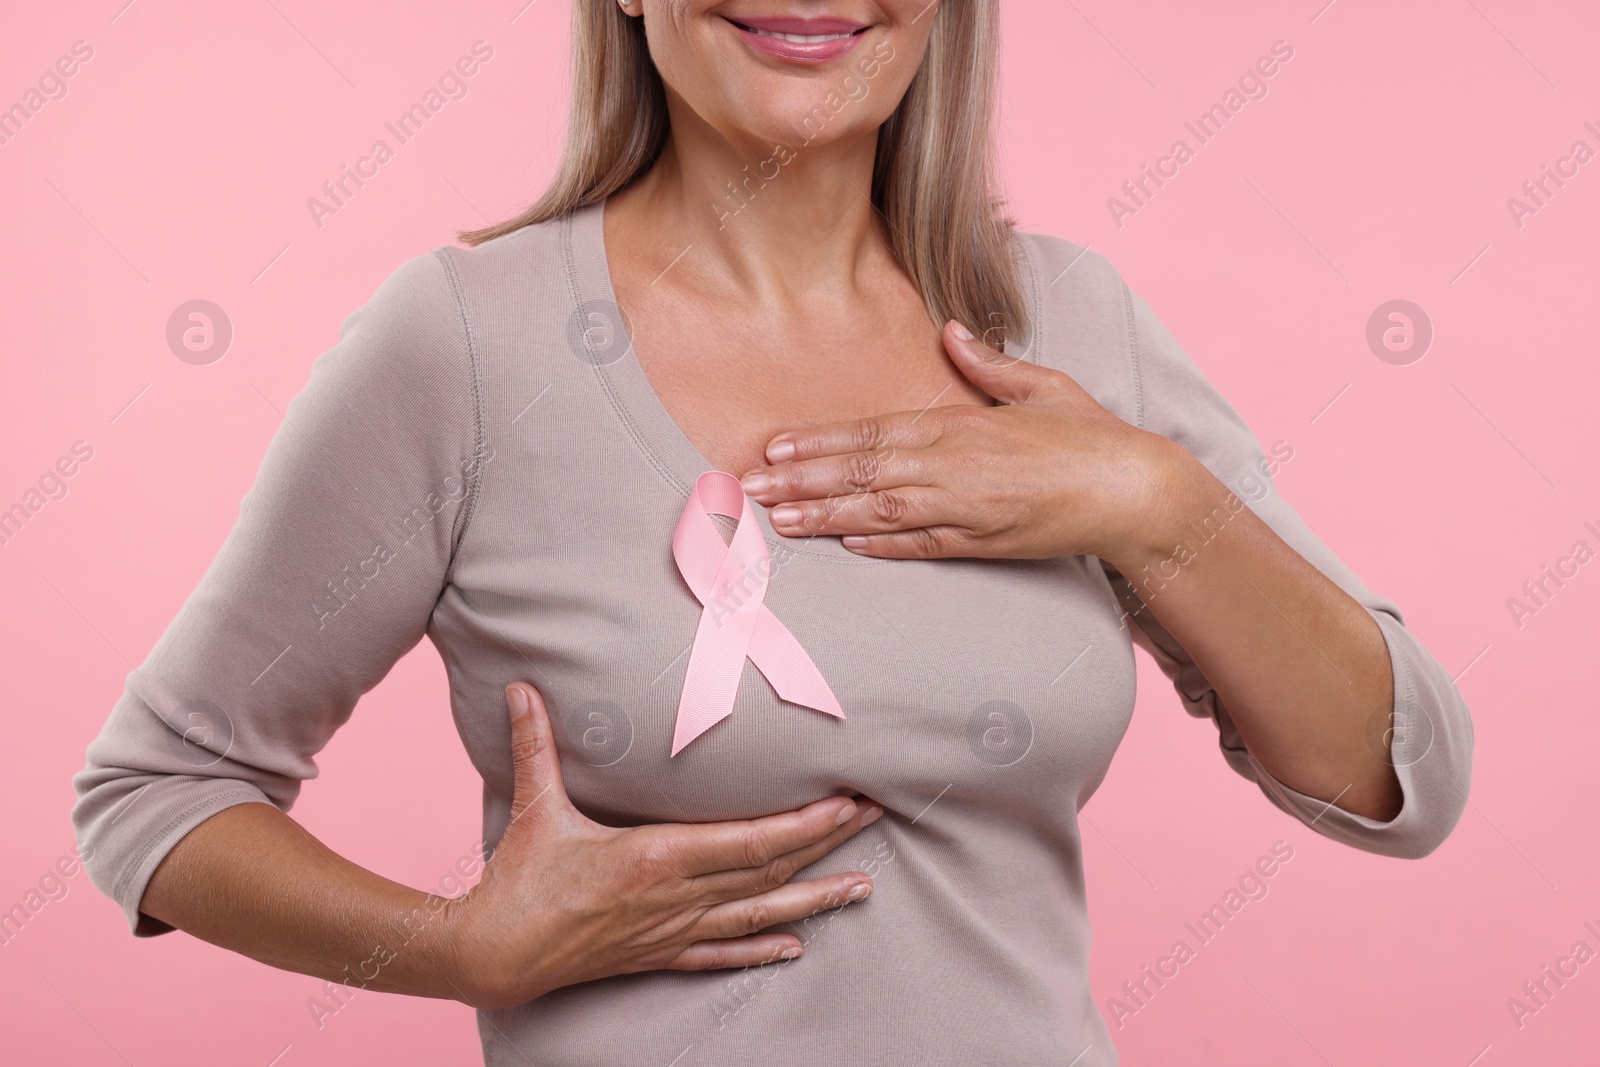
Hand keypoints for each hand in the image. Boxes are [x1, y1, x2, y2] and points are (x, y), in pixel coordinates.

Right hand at [444, 682, 883, 1009]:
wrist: (495, 955)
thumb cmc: (519, 879)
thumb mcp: (535, 806)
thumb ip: (537, 743)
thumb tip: (523, 686)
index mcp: (656, 856)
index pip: (751, 841)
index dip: (805, 824)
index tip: (844, 802)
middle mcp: (677, 896)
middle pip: (770, 870)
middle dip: (827, 844)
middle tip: (875, 817)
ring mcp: (673, 930)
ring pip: (759, 914)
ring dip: (815, 900)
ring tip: (862, 888)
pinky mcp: (660, 954)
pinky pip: (722, 952)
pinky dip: (761, 948)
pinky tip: (796, 947)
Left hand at [739, 321, 1201, 565]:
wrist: (1133, 492)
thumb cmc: (1090, 435)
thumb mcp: (1040, 385)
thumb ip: (987, 364)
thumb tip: (952, 331)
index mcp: (960, 425)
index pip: (872, 432)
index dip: (818, 440)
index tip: (773, 447)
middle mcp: (953, 468)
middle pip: (860, 473)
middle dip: (799, 481)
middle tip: (745, 489)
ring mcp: (965, 510)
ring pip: (877, 513)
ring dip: (822, 516)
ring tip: (775, 520)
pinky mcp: (982, 544)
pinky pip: (920, 547)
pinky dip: (880, 548)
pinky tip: (842, 546)